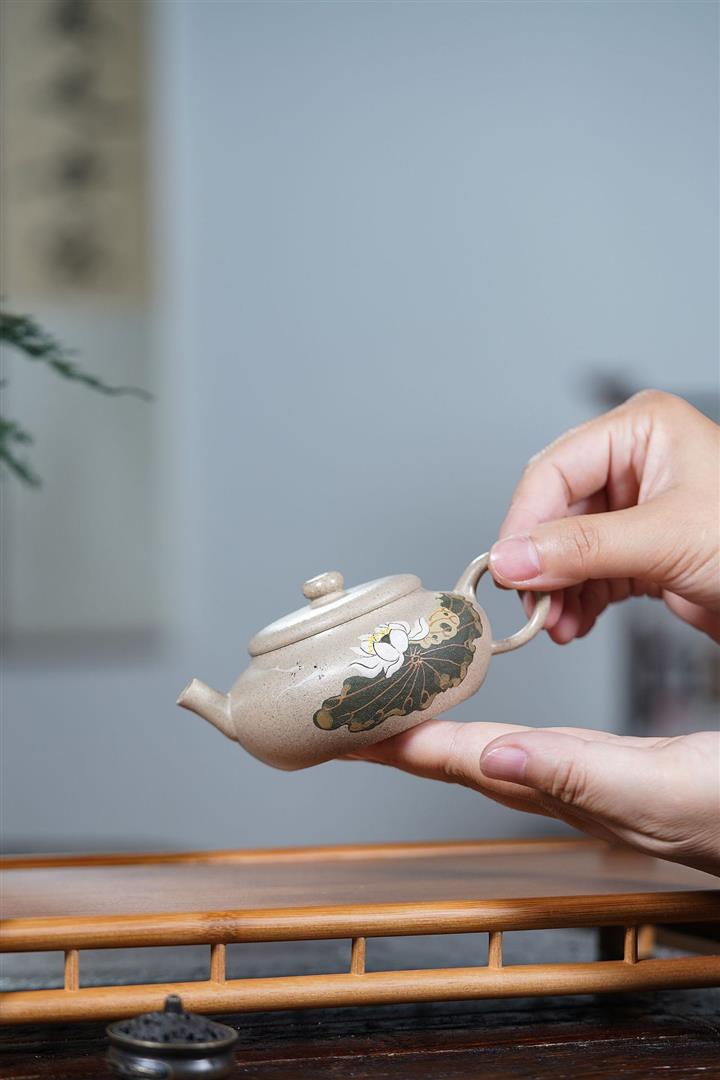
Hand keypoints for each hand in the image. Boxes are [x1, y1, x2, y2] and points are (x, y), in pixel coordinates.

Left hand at [348, 721, 719, 874]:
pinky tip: (485, 734)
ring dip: (437, 740)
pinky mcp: (608, 773)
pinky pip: (525, 752)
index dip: (404, 746)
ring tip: (396, 720)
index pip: (464, 763)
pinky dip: (488, 737)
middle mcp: (565, 790)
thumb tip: (492, 757)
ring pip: (490, 758)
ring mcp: (584, 785)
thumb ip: (579, 776)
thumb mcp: (659, 788)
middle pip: (463, 764)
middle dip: (403, 745)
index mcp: (568, 791)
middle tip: (350, 724)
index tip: (349, 732)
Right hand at [489, 390, 719, 642]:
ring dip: (556, 590)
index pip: (553, 470)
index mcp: (640, 430)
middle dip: (542, 564)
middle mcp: (633, 463)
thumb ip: (583, 549)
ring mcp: (636, 508)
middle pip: (555, 511)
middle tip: (531, 606)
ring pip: (567, 547)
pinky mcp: (642, 550)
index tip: (505, 571)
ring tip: (555, 625)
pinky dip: (576, 601)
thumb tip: (509, 560)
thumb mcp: (668, 539)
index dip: (523, 523)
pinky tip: (573, 625)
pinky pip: (589, 572)